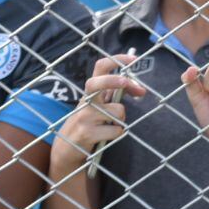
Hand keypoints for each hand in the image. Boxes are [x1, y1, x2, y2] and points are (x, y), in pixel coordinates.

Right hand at [51, 55, 145, 175]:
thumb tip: (141, 90)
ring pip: (118, 111)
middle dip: (115, 81)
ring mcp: (84, 117)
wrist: (66, 148)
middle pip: (97, 83)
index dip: (117, 60)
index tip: (134, 60)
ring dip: (121, 119)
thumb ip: (118, 95)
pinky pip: (117, 130)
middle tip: (129, 85)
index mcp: (91, 91)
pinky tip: (105, 136)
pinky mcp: (86, 133)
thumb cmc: (89, 122)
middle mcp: (85, 101)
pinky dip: (117, 133)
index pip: (100, 67)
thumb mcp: (100, 105)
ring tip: (108, 125)